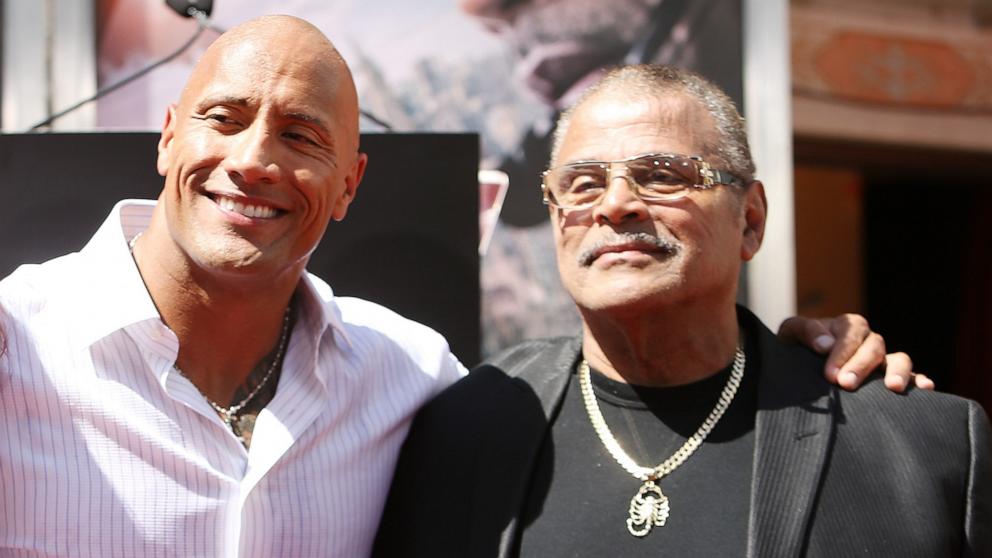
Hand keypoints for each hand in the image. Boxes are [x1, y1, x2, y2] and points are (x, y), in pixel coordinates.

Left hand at [777, 314, 934, 392]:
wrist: (801, 363)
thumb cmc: (797, 347)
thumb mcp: (792, 333)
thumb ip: (806, 331)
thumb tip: (825, 344)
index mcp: (847, 326)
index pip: (850, 334)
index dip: (842, 353)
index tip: (829, 374)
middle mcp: (868, 340)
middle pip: (873, 347)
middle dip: (861, 366)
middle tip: (846, 384)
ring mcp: (883, 359)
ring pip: (899, 358)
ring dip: (898, 371)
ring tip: (893, 387)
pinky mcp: (891, 377)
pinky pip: (912, 377)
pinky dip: (920, 380)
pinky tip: (926, 389)